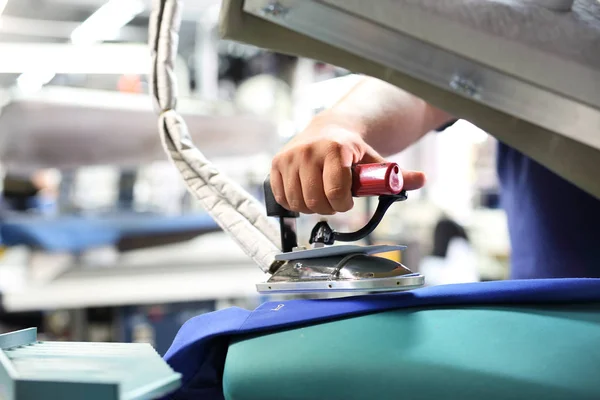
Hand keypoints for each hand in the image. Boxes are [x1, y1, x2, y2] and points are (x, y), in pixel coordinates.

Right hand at [270, 114, 425, 214]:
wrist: (327, 130)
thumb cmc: (352, 151)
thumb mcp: (375, 162)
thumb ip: (397, 175)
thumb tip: (422, 179)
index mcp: (335, 149)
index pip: (335, 191)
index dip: (343, 204)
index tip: (347, 201)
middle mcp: (309, 150)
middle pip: (316, 201)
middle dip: (329, 208)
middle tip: (335, 201)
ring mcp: (290, 157)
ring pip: (298, 202)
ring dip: (311, 207)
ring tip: (321, 196)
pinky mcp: (276, 164)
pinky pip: (282, 197)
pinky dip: (294, 202)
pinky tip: (305, 193)